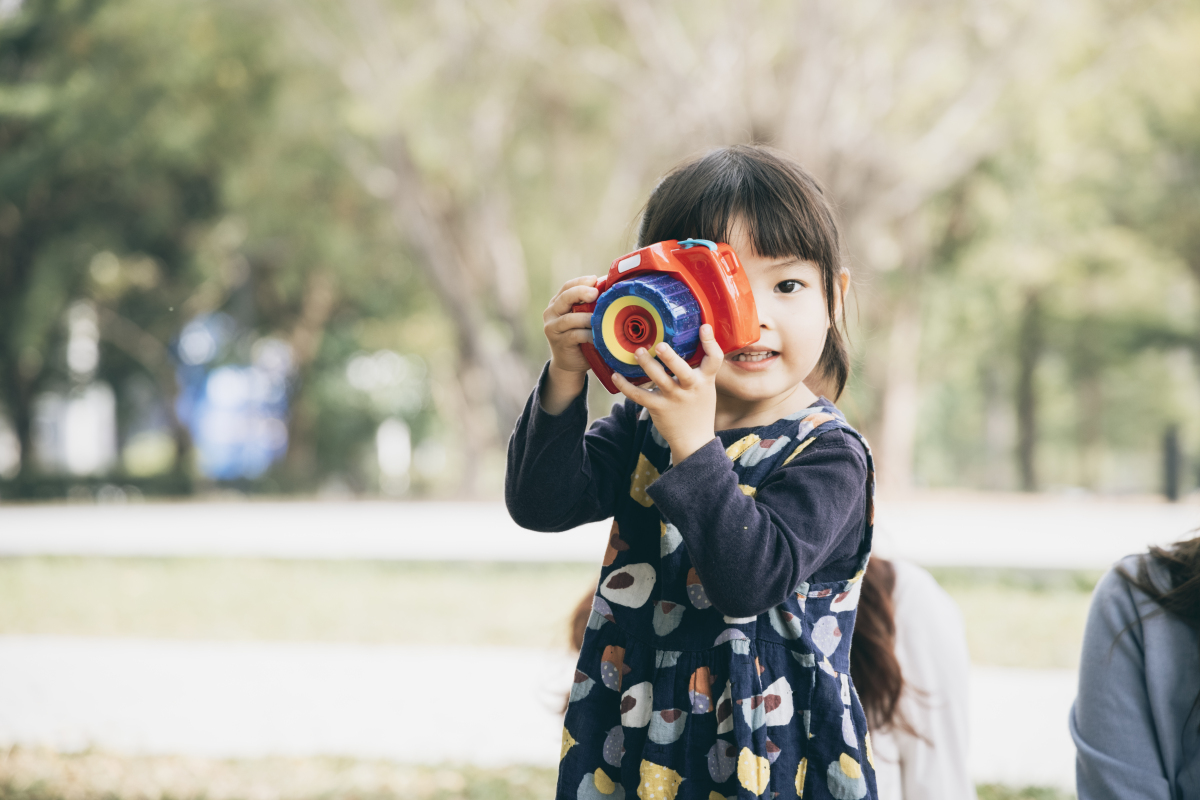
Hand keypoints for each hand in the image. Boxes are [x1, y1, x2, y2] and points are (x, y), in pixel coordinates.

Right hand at [541, 275, 599, 413]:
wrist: (569, 363)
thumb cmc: (581, 336)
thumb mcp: (583, 316)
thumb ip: (590, 304)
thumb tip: (610, 286)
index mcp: (557, 302)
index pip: (568, 286)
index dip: (581, 282)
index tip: (595, 280)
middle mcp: (551, 313)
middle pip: (565, 298)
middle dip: (581, 293)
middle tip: (595, 294)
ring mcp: (552, 328)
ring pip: (570, 318)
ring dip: (588, 317)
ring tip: (601, 317)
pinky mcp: (559, 342)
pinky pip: (575, 335)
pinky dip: (588, 334)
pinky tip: (598, 335)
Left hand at [611, 324, 722, 463]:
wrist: (694, 441)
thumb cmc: (698, 409)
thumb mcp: (706, 388)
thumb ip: (699, 369)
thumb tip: (690, 341)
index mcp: (705, 380)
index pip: (715, 360)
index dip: (711, 342)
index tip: (704, 327)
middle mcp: (690, 388)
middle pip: (683, 371)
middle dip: (670, 357)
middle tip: (659, 345)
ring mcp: (674, 398)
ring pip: (659, 380)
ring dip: (646, 365)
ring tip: (637, 352)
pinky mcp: (658, 408)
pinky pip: (639, 396)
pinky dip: (625, 386)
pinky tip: (615, 375)